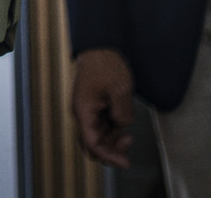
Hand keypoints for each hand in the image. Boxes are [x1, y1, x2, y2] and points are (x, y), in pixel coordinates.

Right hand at [71, 48, 133, 167]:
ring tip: (128, 136)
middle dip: (110, 152)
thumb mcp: (120, 90)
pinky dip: (112, 133)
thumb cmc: (106, 65)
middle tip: (127, 145)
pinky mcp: (94, 107)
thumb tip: (122, 126)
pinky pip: (101, 128)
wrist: (100, 48)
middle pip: (91, 145)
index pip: (92, 144)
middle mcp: (83, 114)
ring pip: (97, 138)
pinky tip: (123, 128)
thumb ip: (122, 114)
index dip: (109, 156)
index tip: (125, 162)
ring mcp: (88, 111)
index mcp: (84, 111)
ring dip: (112, 142)